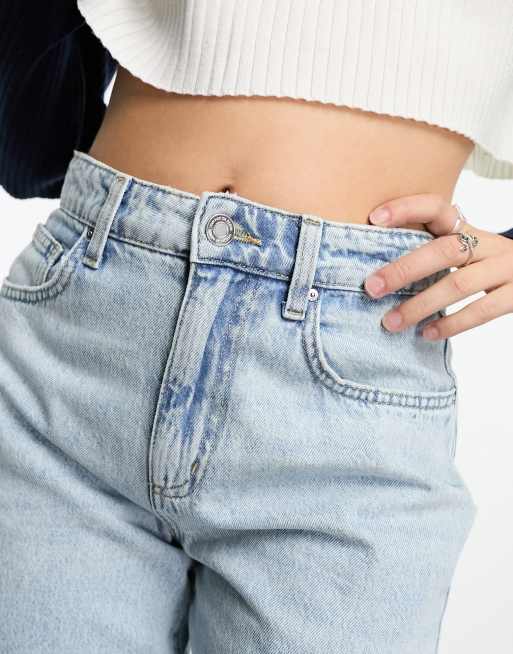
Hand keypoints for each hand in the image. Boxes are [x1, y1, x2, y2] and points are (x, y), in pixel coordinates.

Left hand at [363, 194, 512, 339]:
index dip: (407, 208)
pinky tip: (427, 334)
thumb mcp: (465, 250)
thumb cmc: (486, 265)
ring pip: (459, 284)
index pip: (437, 208)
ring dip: (420, 305)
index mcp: (469, 229)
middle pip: (444, 251)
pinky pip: (482, 311)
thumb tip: (378, 272)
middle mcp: (488, 245)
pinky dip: (451, 324)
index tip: (374, 218)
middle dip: (404, 270)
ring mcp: (505, 268)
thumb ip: (431, 251)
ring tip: (391, 322)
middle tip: (372, 288)